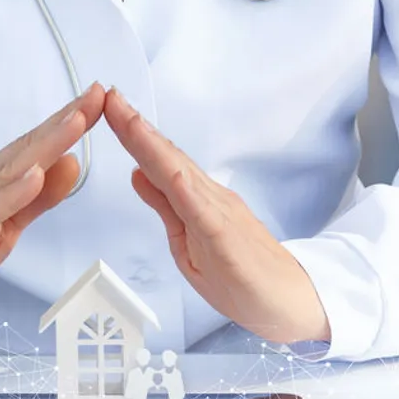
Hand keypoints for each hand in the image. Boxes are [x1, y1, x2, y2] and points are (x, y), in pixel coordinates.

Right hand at [0, 83, 105, 323]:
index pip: (36, 147)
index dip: (69, 122)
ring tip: (75, 122)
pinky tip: (33, 178)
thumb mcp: (1, 229)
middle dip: (65, 121)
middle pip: (27, 148)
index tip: (100, 98)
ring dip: (44, 145)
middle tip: (96, 94)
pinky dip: (10, 194)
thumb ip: (36, 200)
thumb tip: (72, 164)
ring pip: (9, 172)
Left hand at [104, 88, 330, 345]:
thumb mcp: (187, 243)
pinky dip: (184, 191)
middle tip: (109, 96)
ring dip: (153, 147)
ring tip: (129, 121)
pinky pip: (203, 212)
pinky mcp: (227, 239)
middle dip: (136, 128)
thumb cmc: (242, 276)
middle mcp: (209, 197)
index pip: (159, 161)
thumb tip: (136, 174)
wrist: (290, 302)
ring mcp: (220, 214)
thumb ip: (165, 207)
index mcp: (196, 200)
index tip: (108, 108)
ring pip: (180, 174)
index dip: (133, 135)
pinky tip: (168, 172)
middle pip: (166, 157)